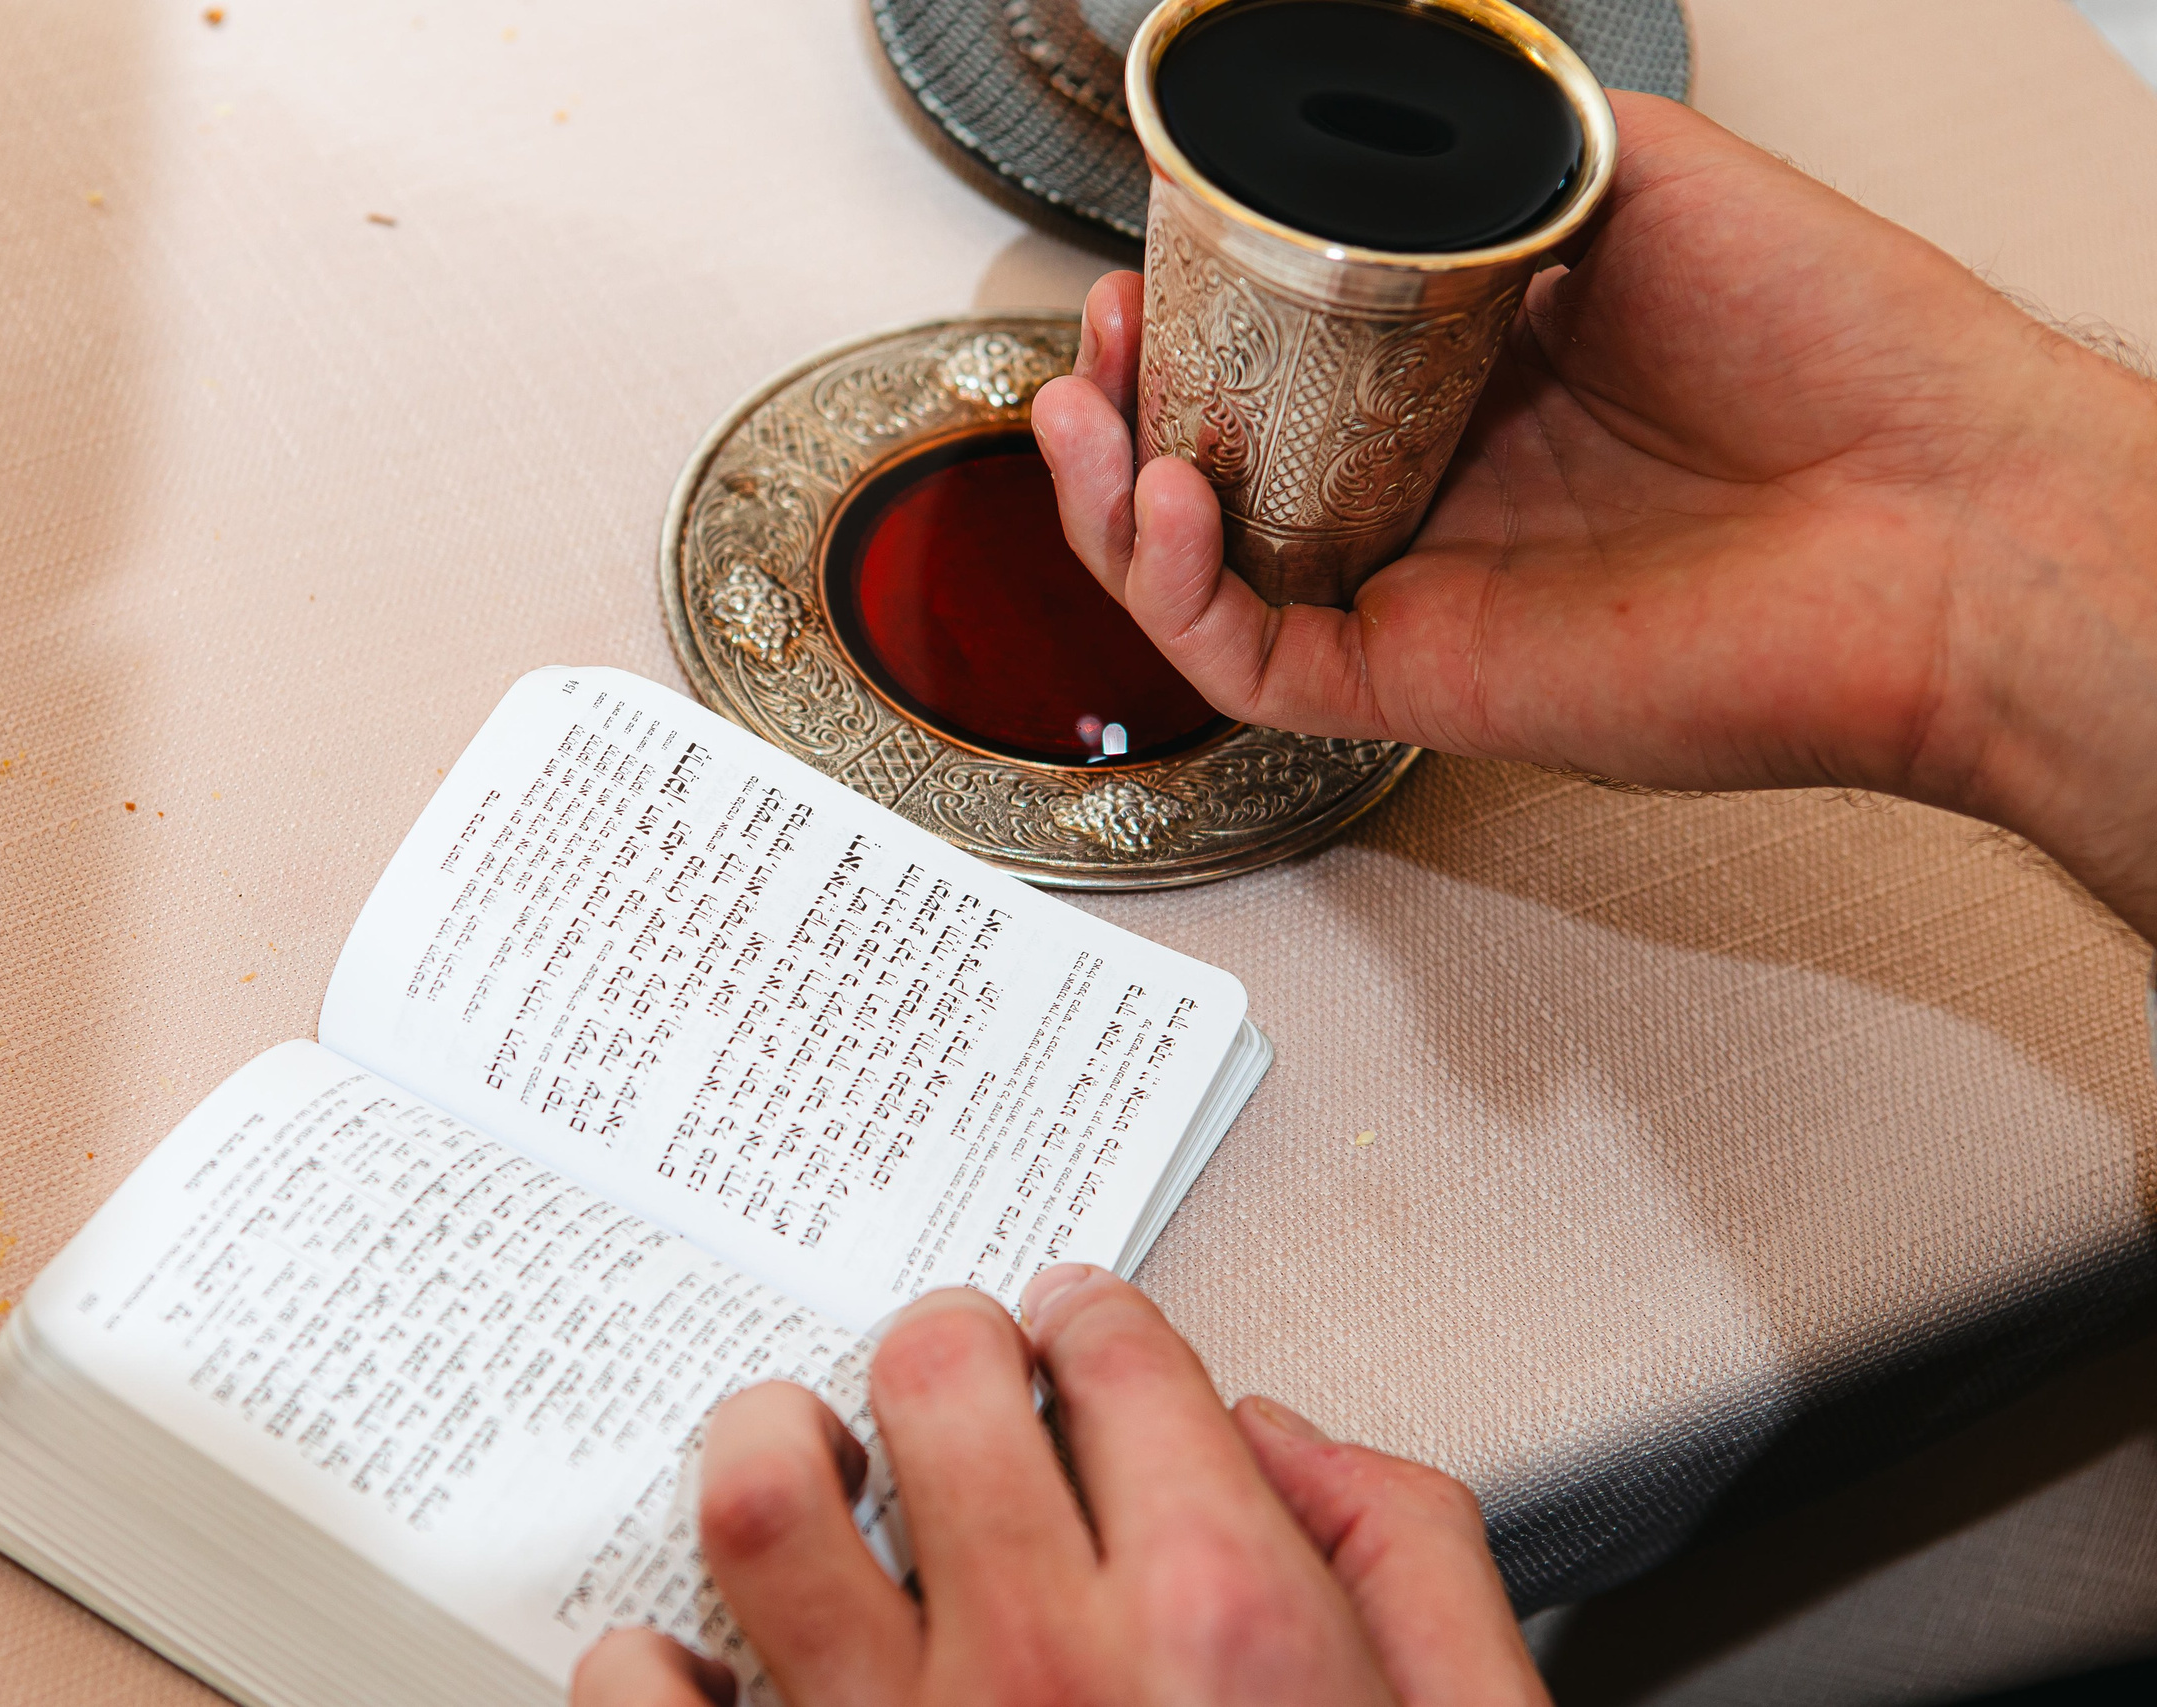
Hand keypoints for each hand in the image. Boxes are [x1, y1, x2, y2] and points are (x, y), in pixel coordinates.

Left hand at [572, 1268, 1544, 1705]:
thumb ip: (1409, 1564)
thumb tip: (1294, 1449)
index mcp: (1219, 1631)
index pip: (1120, 1357)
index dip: (1096, 1319)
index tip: (1078, 1334)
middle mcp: (1043, 1675)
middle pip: (934, 1383)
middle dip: (946, 1341)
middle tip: (951, 1366)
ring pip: (760, 1505)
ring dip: (771, 1444)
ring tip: (803, 1455)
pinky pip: (649, 1704)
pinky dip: (649, 1662)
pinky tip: (698, 1660)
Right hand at [1032, 93, 2156, 939]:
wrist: (1950, 509)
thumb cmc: (1845, 348)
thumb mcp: (1641, 176)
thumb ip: (1500, 153)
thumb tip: (1381, 117)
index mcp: (1480, 380)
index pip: (1284, 359)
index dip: (1193, 314)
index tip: (1150, 257)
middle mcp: (1439, 489)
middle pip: (1222, 466)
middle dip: (1127, 400)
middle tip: (1098, 339)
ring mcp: (1424, 588)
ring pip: (1208, 574)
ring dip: (1109, 497)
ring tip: (1083, 411)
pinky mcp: (1423, 678)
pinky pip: (1249, 660)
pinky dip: (1175, 590)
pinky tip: (1164, 500)